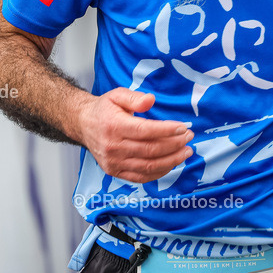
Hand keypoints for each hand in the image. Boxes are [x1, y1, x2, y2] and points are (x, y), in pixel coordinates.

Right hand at [74, 88, 192, 182]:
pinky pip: (141, 176)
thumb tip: (151, 99)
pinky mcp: (115, 172)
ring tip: (186, 152)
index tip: (183, 128)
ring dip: (172, 161)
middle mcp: (113, 146)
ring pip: (148, 166)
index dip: (167, 131)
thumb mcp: (117, 95)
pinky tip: (172, 163)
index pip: (145, 131)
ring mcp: (113, 162)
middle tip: (189, 138)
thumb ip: (134, 97)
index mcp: (114, 126)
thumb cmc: (104, 109)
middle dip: (174, 145)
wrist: (83, 125)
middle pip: (150, 150)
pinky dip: (159, 172)